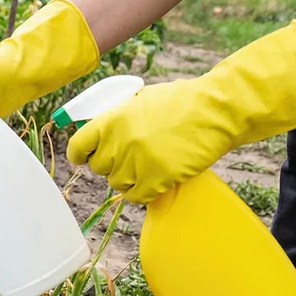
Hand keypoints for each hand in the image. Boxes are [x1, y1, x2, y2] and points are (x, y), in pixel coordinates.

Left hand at [66, 81, 223, 203]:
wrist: (217, 110)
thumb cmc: (183, 101)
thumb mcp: (140, 99)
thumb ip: (118, 116)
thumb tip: (100, 129)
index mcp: (112, 120)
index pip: (78, 146)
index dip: (80, 154)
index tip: (84, 158)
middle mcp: (119, 142)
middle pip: (99, 167)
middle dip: (111, 164)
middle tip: (130, 157)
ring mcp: (137, 162)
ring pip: (116, 183)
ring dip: (129, 178)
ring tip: (147, 166)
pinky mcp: (157, 179)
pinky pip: (136, 196)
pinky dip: (143, 192)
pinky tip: (154, 181)